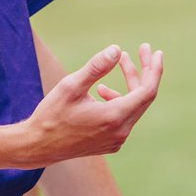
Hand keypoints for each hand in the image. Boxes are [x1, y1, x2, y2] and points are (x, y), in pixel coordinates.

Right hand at [19, 43, 162, 166]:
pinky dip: (120, 100)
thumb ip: (96, 68)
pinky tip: (102, 92)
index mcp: (114, 117)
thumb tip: (116, 49)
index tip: (156, 52)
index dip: (154, 70)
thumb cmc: (52, 114)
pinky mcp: (111, 144)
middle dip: (142, 72)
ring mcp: (117, 140)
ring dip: (129, 84)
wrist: (39, 146)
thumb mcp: (71, 86)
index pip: (147, 91)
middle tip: (139, 49)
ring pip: (133, 107)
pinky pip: (124, 118)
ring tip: (118, 63)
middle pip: (143, 97)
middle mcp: (121, 131)